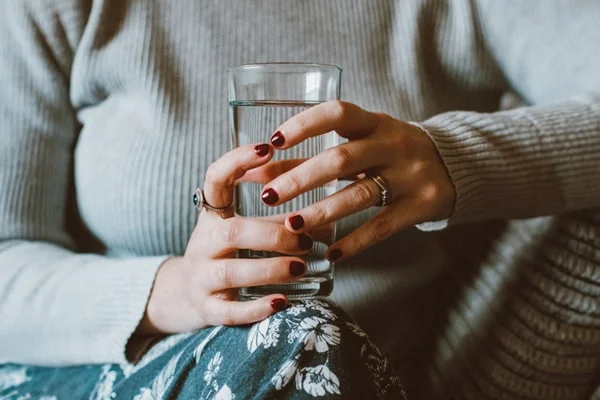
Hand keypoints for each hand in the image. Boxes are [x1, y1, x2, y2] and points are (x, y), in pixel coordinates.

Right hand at [136, 143, 312, 335]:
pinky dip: (256, 308)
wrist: (185, 295)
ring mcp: (201, 278)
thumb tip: (328, 214)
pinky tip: (281, 303)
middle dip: (272, 234)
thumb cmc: (226, 255)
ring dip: (269, 268)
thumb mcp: (242, 230)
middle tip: (306, 240)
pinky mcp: (207, 309)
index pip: (215, 179)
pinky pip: (229, 311)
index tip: (267, 147)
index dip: (237, 161)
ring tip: (301, 267)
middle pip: (232, 233)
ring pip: (231, 272)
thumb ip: (276, 219)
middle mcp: (202, 244)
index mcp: (212, 216)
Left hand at [260, 101, 454, 261]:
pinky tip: (331, 254)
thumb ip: (311, 156)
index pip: (337, 113)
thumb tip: (260, 171)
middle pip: (341, 159)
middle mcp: (393, 144)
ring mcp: (410, 175)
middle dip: (301, 178)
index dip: (304, 125)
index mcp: (374, 122)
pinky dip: (355, 241)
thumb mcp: (360, 144)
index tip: (273, 142)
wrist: (454, 165)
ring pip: (359, 194)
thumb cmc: (391, 152)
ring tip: (291, 226)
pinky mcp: (422, 204)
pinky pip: (383, 226)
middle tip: (268, 196)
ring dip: (322, 211)